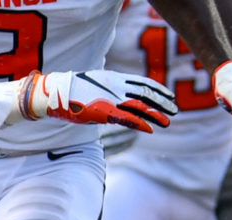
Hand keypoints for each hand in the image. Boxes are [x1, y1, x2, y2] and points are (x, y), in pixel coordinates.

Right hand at [21, 70, 176, 131]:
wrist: (57, 92)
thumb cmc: (72, 89)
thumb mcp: (94, 85)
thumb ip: (107, 90)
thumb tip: (111, 96)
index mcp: (115, 78)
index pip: (143, 82)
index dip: (158, 89)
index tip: (169, 95)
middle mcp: (117, 87)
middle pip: (146, 94)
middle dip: (162, 102)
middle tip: (175, 109)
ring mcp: (112, 99)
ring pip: (141, 106)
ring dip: (156, 114)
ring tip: (168, 121)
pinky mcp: (106, 112)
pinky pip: (128, 118)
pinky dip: (141, 124)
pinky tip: (151, 129)